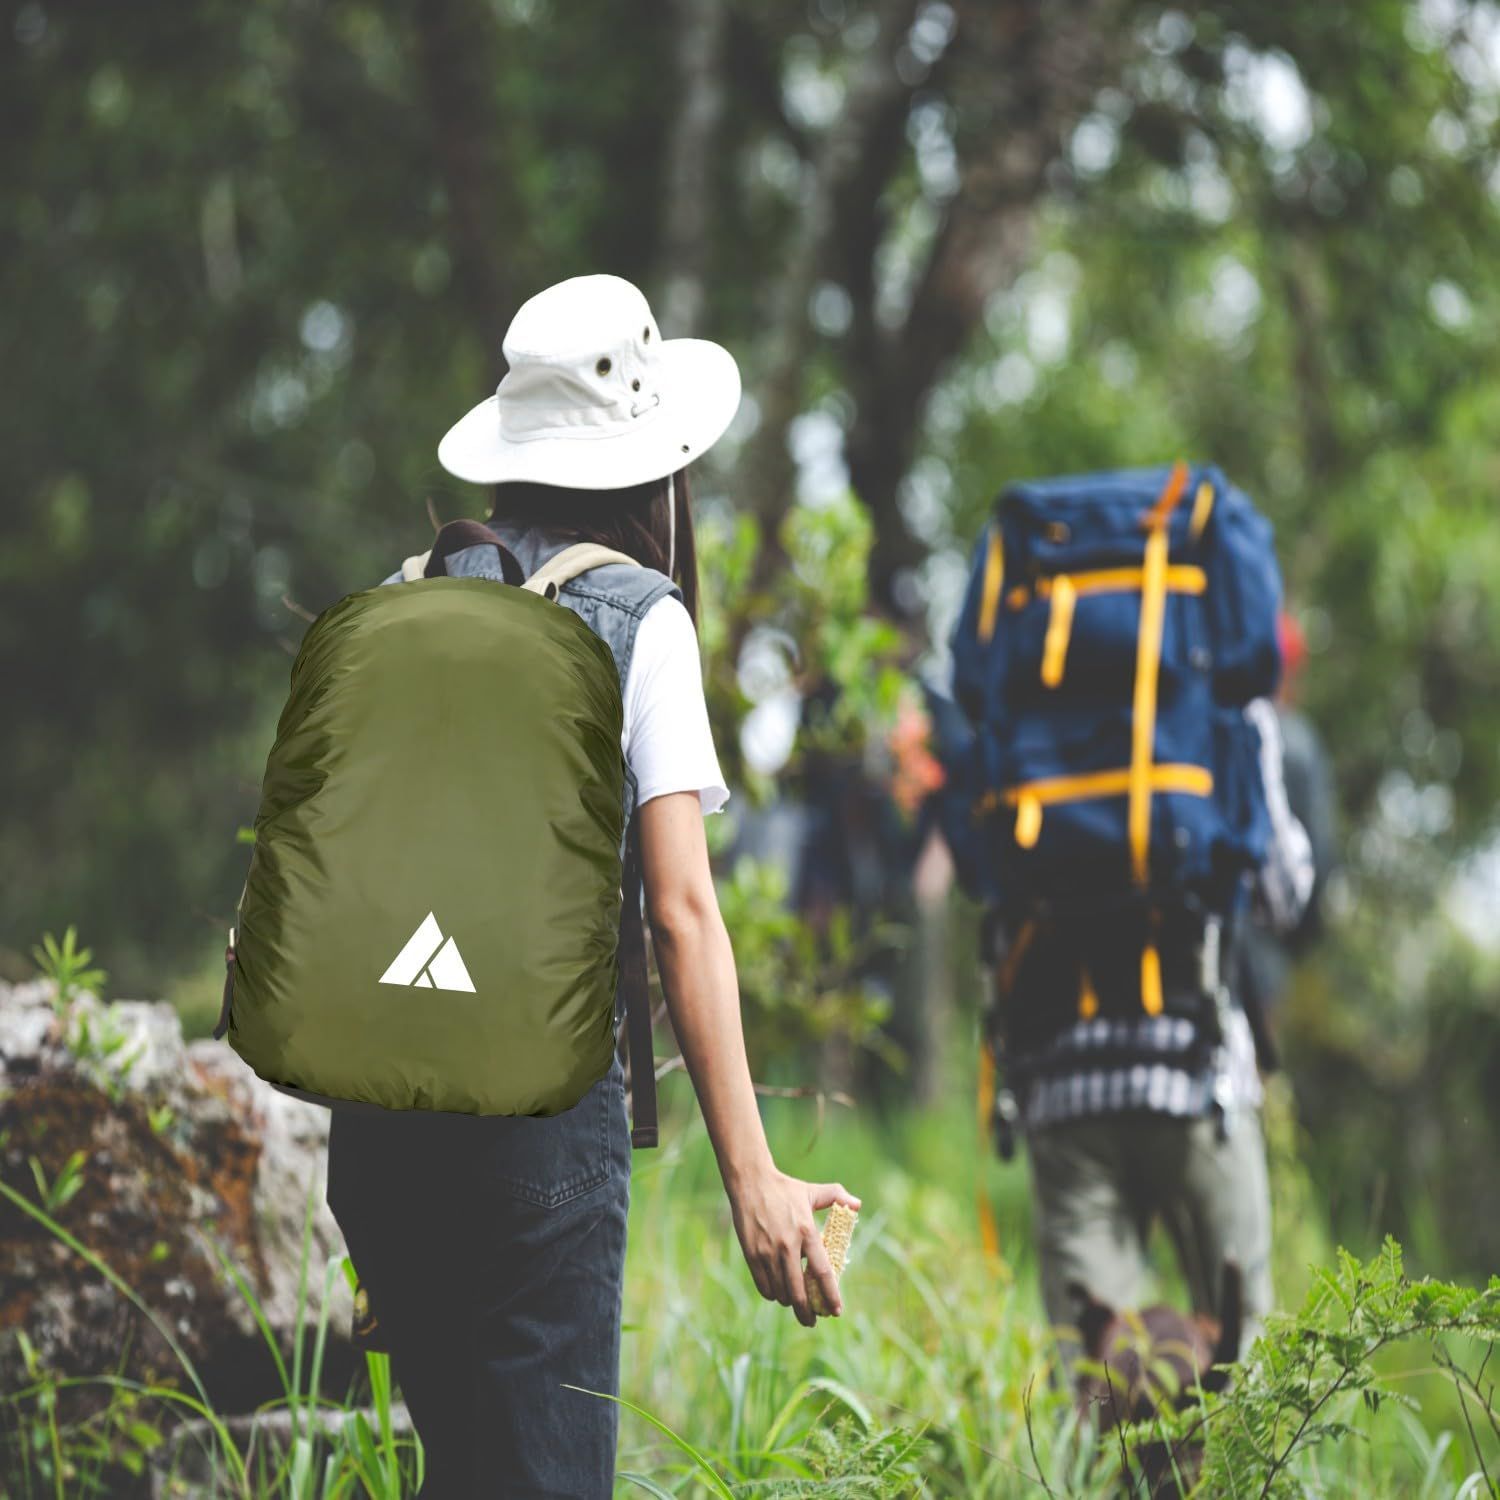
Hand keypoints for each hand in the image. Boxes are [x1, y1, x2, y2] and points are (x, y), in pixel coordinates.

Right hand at [727, 1168, 860, 1326]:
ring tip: (796, 1303)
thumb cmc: (785, 1188)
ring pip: (780, 1292)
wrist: (750, 1181)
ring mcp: (767, 1252)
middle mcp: (787, 1245)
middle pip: (799, 1292)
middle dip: (807, 1312)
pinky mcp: (751, 1254)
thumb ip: (836, 1196)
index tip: (836, 1311)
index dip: (830, 1295)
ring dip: (790, 1302)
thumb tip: (857, 1205)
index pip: (822, 1272)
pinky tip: (778, 1293)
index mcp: (807, 1231)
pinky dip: (773, 1295)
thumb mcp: (812, 1191)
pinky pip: (764, 1286)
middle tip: (812, 1321)